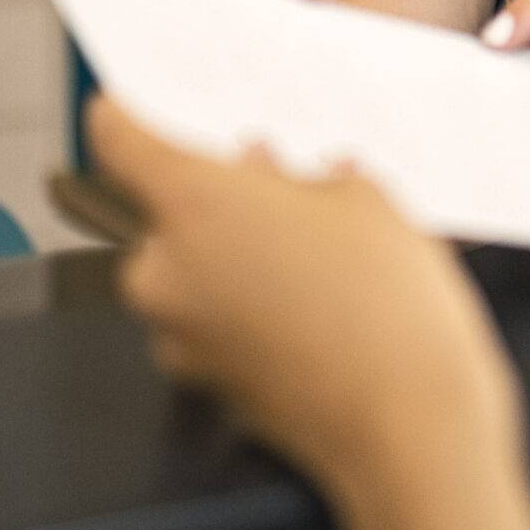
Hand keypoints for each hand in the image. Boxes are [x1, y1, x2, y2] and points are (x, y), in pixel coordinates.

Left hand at [86, 95, 523, 497]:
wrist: (409, 428)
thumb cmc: (387, 309)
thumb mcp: (369, 202)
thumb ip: (311, 177)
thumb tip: (290, 178)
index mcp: (192, 206)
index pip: (120, 139)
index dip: (126, 112)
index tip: (132, 101)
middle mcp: (165, 273)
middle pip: (167, 212)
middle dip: (220, 196)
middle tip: (284, 184)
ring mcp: (180, 338)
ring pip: (194, 270)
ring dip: (238, 254)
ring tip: (321, 252)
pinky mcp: (207, 385)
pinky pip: (216, 321)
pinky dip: (251, 305)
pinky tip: (319, 303)